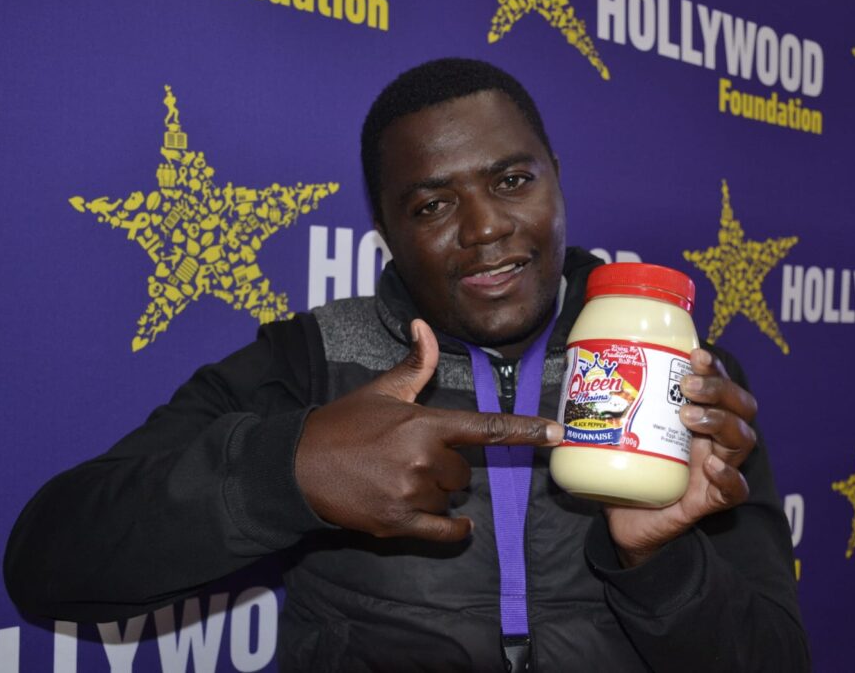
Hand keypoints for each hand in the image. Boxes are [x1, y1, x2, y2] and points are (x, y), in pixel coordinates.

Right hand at [294, 319, 563, 541]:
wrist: (297, 466)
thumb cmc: (342, 425)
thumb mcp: (380, 390)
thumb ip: (414, 364)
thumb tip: (424, 325)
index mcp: (424, 423)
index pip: (485, 427)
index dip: (524, 430)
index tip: (556, 433)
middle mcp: (423, 459)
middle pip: (464, 471)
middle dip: (446, 467)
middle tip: (411, 459)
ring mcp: (411, 493)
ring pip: (450, 497)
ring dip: (436, 492)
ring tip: (400, 479)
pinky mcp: (398, 523)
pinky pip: (444, 531)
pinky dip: (454, 529)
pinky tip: (455, 524)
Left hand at [603, 348, 757, 566]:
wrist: (625, 523)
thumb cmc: (625, 470)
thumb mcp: (617, 430)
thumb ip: (604, 405)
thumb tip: (573, 372)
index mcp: (695, 417)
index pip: (719, 384)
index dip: (714, 367)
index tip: (693, 353)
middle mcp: (711, 439)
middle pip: (741, 406)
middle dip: (719, 389)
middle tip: (687, 386)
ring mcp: (714, 470)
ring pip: (742, 440)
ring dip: (720, 421)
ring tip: (689, 416)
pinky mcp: (710, 500)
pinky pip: (735, 489)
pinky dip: (728, 475)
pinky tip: (709, 465)